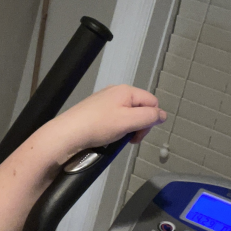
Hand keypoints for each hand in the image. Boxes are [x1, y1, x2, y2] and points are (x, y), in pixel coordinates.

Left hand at [44, 84, 166, 164]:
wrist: (68, 134)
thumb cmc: (98, 126)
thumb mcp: (128, 121)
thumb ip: (149, 117)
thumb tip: (162, 115)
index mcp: (126, 91)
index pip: (152, 102)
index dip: (151, 120)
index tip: (139, 134)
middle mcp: (116, 93)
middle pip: (140, 109)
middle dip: (139, 126)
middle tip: (128, 139)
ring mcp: (105, 102)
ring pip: (128, 116)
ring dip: (127, 129)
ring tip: (116, 139)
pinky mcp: (96, 112)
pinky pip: (115, 119)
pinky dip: (115, 130)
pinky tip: (107, 137)